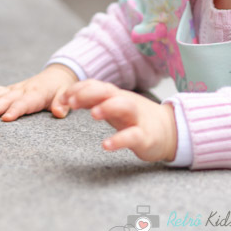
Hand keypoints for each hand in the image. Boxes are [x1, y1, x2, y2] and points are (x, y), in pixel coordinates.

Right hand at [0, 63, 78, 120]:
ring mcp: (14, 89)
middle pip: (6, 99)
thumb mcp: (66, 94)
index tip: (5, 119)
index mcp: (36, 92)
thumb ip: (62, 103)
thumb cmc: (61, 88)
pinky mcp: (9, 89)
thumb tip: (59, 112)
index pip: (24, 102)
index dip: (15, 110)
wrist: (57, 75)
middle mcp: (22, 89)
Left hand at [64, 79, 178, 162]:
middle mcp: (126, 103)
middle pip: (108, 91)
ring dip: (108, 107)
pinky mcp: (145, 137)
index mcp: (115, 96)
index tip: (61, 99)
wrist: (169, 130)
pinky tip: (106, 145)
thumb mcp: (113, 107)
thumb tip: (66, 99)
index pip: (95, 86)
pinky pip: (132, 136)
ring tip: (93, 114)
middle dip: (89, 93)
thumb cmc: (134, 118)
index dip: (77, 90)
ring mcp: (137, 118)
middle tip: (71, 102)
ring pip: (124, 106)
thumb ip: (92, 101)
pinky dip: (119, 139)